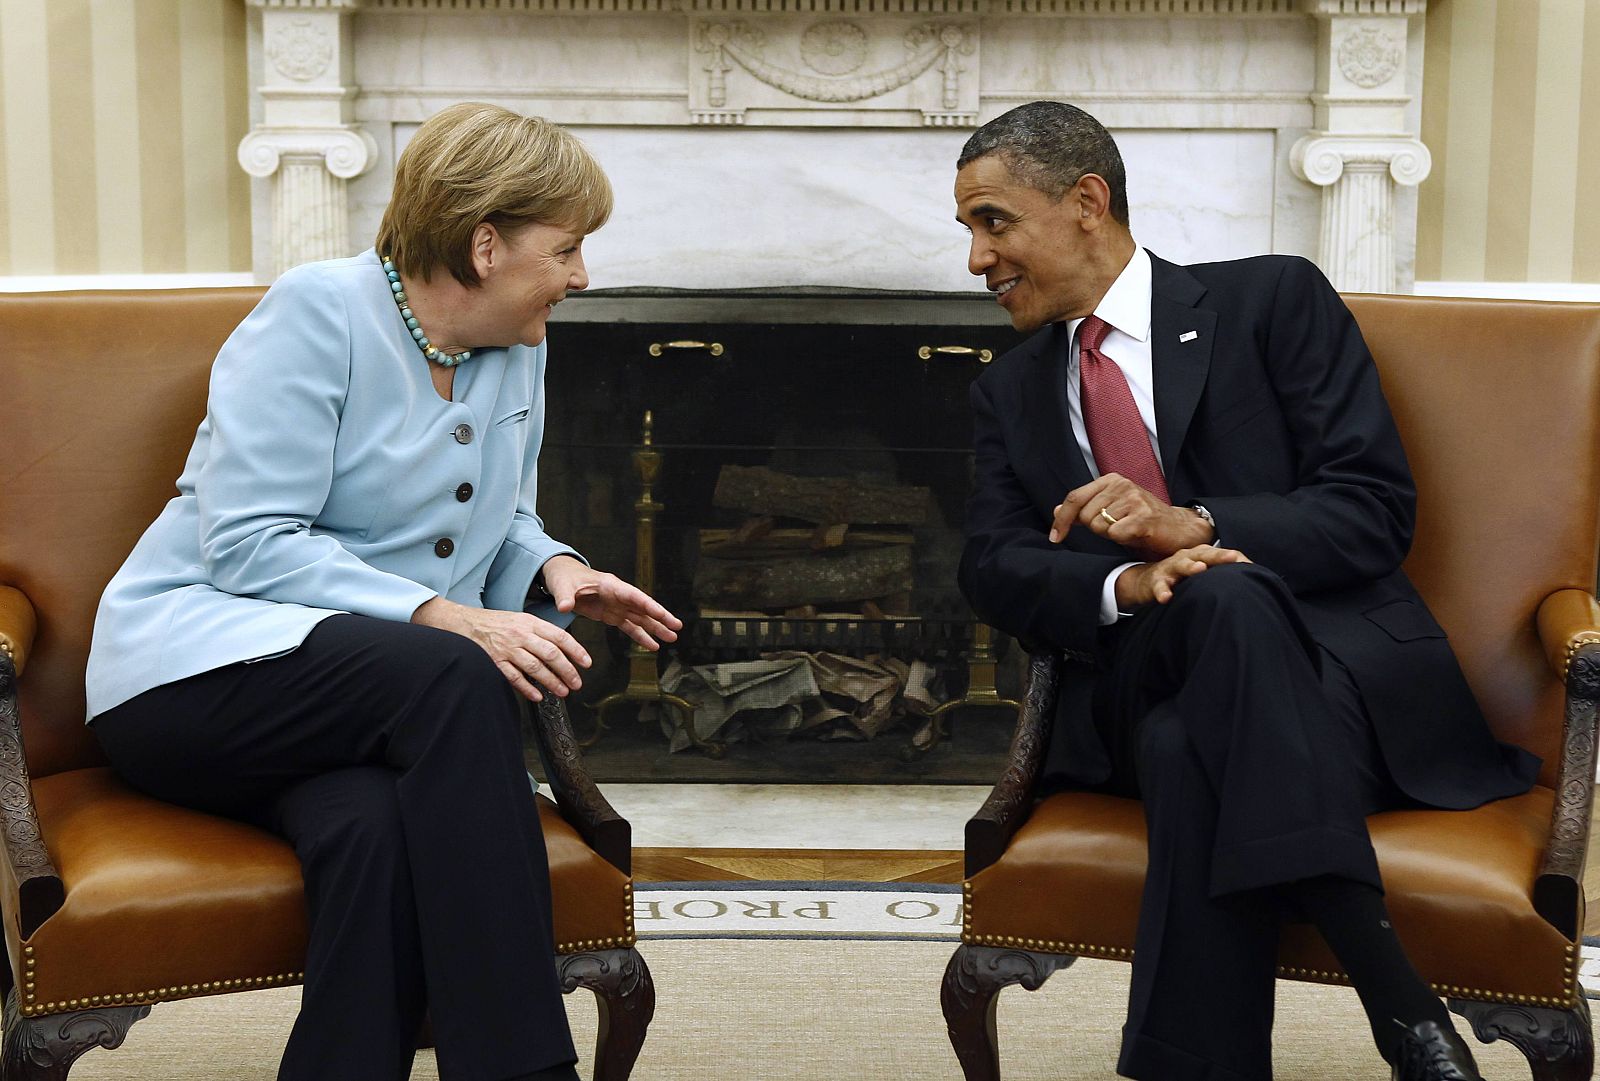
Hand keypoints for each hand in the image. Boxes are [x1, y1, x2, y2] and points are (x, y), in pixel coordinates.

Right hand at [412, 596, 590, 702]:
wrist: (463, 622)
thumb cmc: (495, 623)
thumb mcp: (520, 619)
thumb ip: (540, 632)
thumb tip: (563, 647)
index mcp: (530, 623)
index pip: (560, 637)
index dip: (576, 651)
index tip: (587, 663)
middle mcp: (521, 634)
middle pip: (551, 654)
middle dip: (568, 671)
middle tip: (577, 683)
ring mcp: (507, 648)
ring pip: (535, 667)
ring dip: (552, 682)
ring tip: (562, 691)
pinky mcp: (494, 661)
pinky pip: (514, 677)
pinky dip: (527, 688)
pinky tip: (537, 696)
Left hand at [539, 555, 682, 651]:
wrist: (562, 578)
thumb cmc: (565, 577)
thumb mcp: (562, 586)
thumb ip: (565, 596)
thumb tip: (564, 607)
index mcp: (611, 585)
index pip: (634, 596)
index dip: (648, 605)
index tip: (662, 614)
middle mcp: (618, 596)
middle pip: (643, 607)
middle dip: (660, 617)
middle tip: (677, 627)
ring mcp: (617, 606)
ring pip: (641, 618)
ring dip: (656, 628)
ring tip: (672, 638)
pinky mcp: (612, 615)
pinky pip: (629, 627)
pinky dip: (641, 636)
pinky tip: (652, 645)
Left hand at [1048, 473, 1212, 557]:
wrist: (1179, 528)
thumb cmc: (1141, 520)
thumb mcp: (1111, 510)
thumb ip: (1084, 509)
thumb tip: (1055, 510)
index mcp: (1111, 480)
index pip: (1074, 498)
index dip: (1061, 519)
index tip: (1055, 537)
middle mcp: (1122, 485)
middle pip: (1085, 516)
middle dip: (1095, 528)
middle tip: (1116, 528)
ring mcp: (1134, 499)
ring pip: (1099, 526)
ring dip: (1110, 534)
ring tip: (1128, 530)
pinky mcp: (1143, 517)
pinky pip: (1115, 534)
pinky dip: (1122, 540)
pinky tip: (1135, 535)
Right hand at [1114, 545, 1252, 608]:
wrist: (1146, 581)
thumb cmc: (1181, 577)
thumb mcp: (1200, 574)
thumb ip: (1220, 576)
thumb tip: (1251, 582)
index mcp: (1200, 555)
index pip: (1220, 555)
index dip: (1234, 558)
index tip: (1250, 565)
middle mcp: (1187, 558)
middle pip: (1203, 554)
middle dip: (1218, 556)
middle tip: (1232, 557)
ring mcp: (1170, 568)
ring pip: (1181, 565)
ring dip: (1190, 567)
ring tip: (1199, 569)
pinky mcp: (1156, 581)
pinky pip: (1159, 586)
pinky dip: (1162, 591)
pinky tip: (1166, 597)